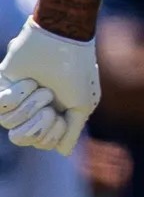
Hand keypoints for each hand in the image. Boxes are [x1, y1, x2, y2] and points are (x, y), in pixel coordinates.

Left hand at [0, 20, 100, 152]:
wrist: (62, 42)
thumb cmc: (77, 72)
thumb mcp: (82, 105)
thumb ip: (72, 130)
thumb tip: (62, 153)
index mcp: (51, 115)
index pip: (40, 143)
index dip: (49, 135)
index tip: (61, 118)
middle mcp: (31, 109)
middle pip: (21, 138)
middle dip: (37, 123)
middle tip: (50, 102)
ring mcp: (16, 97)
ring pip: (8, 123)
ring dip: (29, 105)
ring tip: (40, 87)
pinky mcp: (1, 84)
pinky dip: (16, 94)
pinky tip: (27, 81)